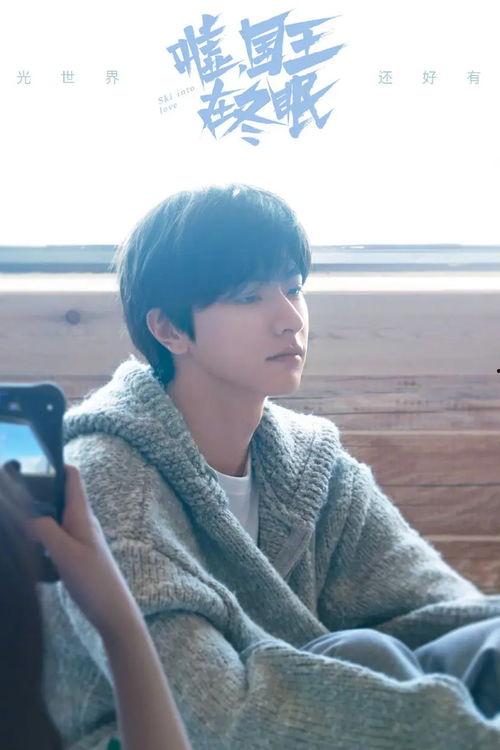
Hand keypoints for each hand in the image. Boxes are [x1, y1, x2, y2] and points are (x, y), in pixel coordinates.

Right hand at [26, 465, 142, 642]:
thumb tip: (23, 515)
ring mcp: (78, 539)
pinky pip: (53, 537)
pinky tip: (27, 546)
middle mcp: (81, 522)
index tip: (33, 463)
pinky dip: (39, 537)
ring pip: (54, 517)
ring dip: (37, 515)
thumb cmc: (94, 581)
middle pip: (58, 496)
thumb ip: (44, 530)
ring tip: (15, 519)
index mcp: (81, 515)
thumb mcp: (65, 553)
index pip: (72, 477)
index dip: (56, 464)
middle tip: (13, 497)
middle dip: (38, 491)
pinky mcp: (74, 555)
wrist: (112, 612)